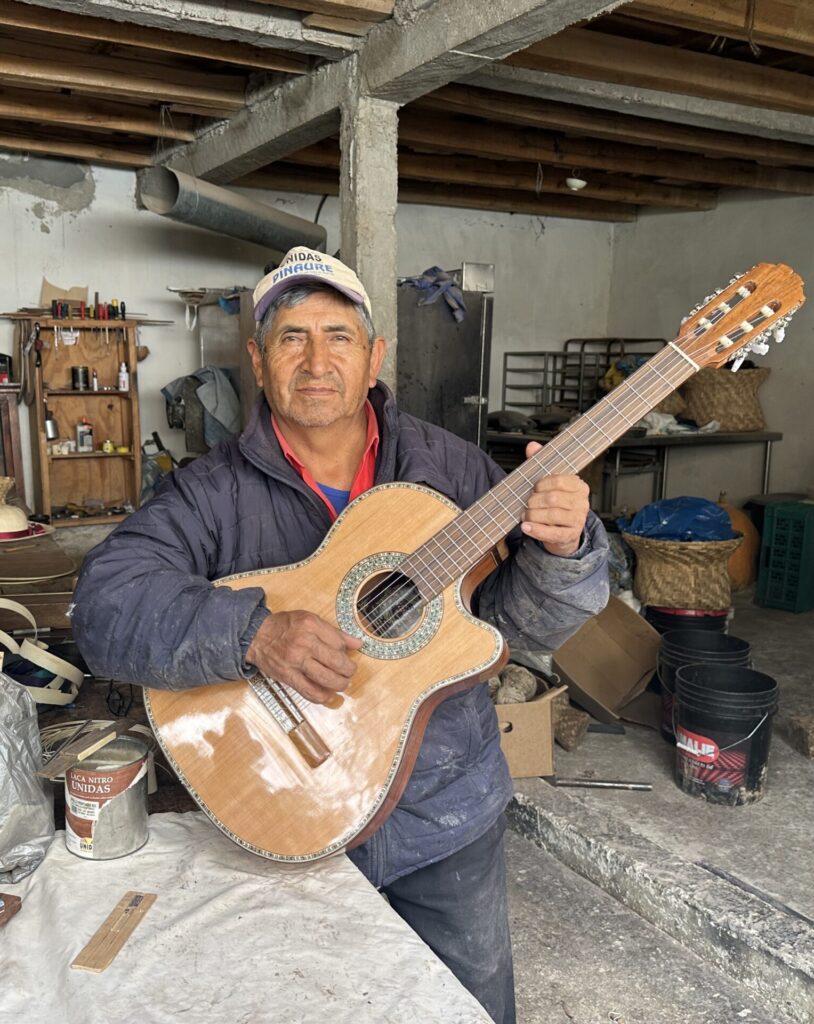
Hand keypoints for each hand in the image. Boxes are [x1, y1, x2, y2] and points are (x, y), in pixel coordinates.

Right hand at [246, 611, 361, 704]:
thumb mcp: (309, 619)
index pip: (339, 642)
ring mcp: (296, 661)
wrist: (256, 636)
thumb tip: (357, 643)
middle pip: (337, 662)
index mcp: (311, 625)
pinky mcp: (288, 676)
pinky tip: (329, 696)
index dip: (346, 651)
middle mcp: (304, 642)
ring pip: (327, 678)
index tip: (346, 654)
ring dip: (340, 684)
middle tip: (350, 672)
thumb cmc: (284, 626)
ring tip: (343, 684)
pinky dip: (323, 697)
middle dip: (349, 670)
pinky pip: (309, 691)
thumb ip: (334, 632)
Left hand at [521, 443, 589, 555]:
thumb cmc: (556, 505)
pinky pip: (552, 533)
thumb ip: (540, 464)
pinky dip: (536, 530)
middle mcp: (582, 503)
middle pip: (553, 498)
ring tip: (525, 515)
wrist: (564, 533)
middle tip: (527, 503)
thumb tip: (532, 446)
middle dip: (534, 501)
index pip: (558, 480)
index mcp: (579, 486)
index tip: (534, 488)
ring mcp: (578, 520)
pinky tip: (526, 527)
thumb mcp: (549, 484)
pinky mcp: (570, 536)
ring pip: (552, 515)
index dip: (541, 484)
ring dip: (533, 515)